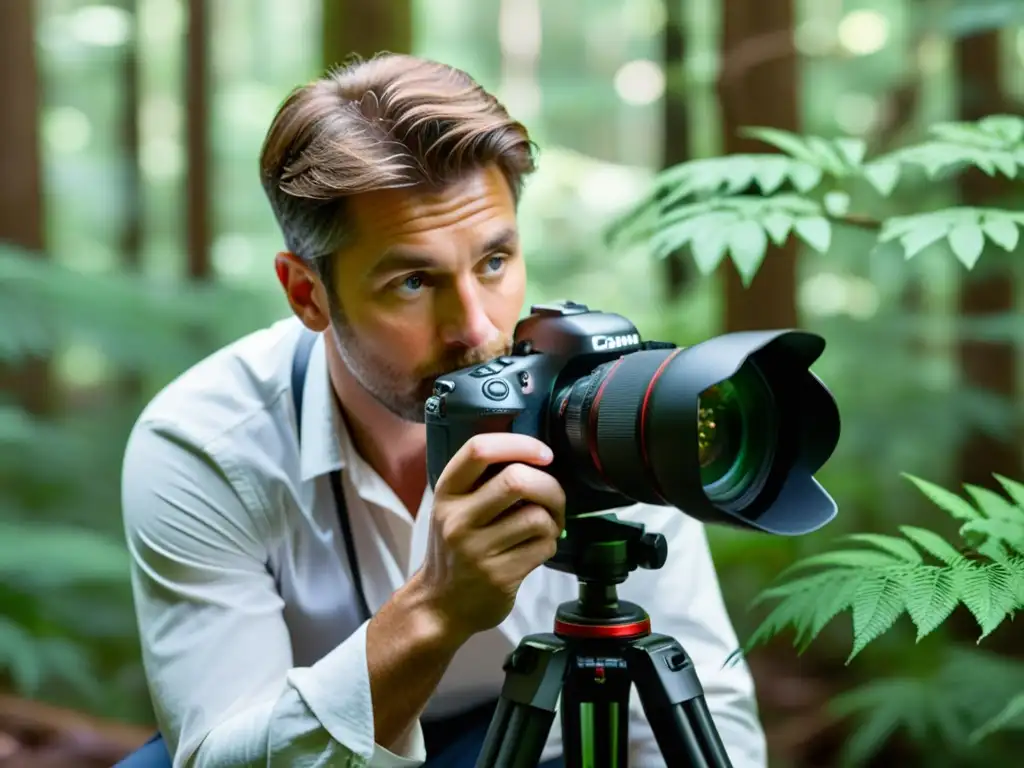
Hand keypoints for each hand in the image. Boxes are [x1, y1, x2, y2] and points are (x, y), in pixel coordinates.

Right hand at [412, 433, 565, 643]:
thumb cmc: (455, 550)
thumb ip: (482, 481)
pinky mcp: (499, 576)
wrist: (440, 606)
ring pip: (538, 516)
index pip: (479, 449)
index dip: (520, 443)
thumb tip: (535, 456)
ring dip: (554, 520)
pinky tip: (536, 549)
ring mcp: (477, 550)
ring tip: (545, 527)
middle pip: (517, 480)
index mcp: (446, 493)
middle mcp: (457, 519)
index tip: (543, 453)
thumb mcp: (453, 508)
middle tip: (553, 497)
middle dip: (549, 486)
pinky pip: (544, 546)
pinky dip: (550, 544)